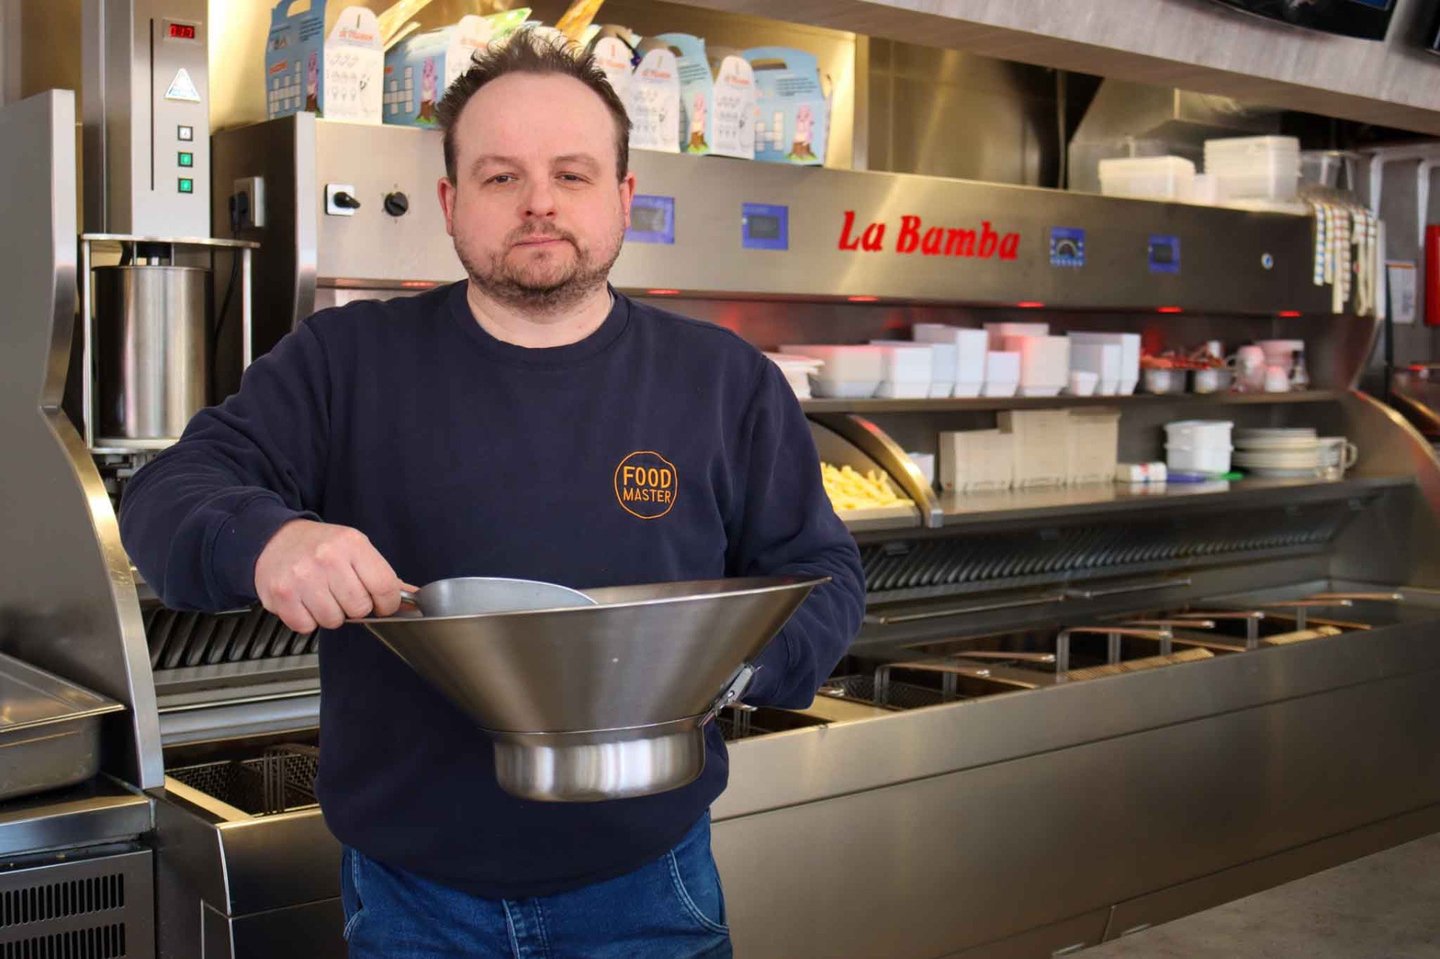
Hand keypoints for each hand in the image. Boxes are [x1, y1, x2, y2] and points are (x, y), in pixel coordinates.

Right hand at [254, 519, 413, 632]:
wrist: (274, 538)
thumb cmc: (320, 546)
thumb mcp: (355, 549)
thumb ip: (384, 576)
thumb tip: (415, 598)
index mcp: (352, 544)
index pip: (386, 588)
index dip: (387, 603)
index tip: (380, 603)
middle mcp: (327, 558)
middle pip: (359, 608)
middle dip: (354, 606)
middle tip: (342, 592)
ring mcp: (303, 577)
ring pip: (333, 620)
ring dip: (329, 614)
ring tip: (320, 594)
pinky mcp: (282, 595)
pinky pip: (306, 626)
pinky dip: (306, 619)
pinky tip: (304, 600)